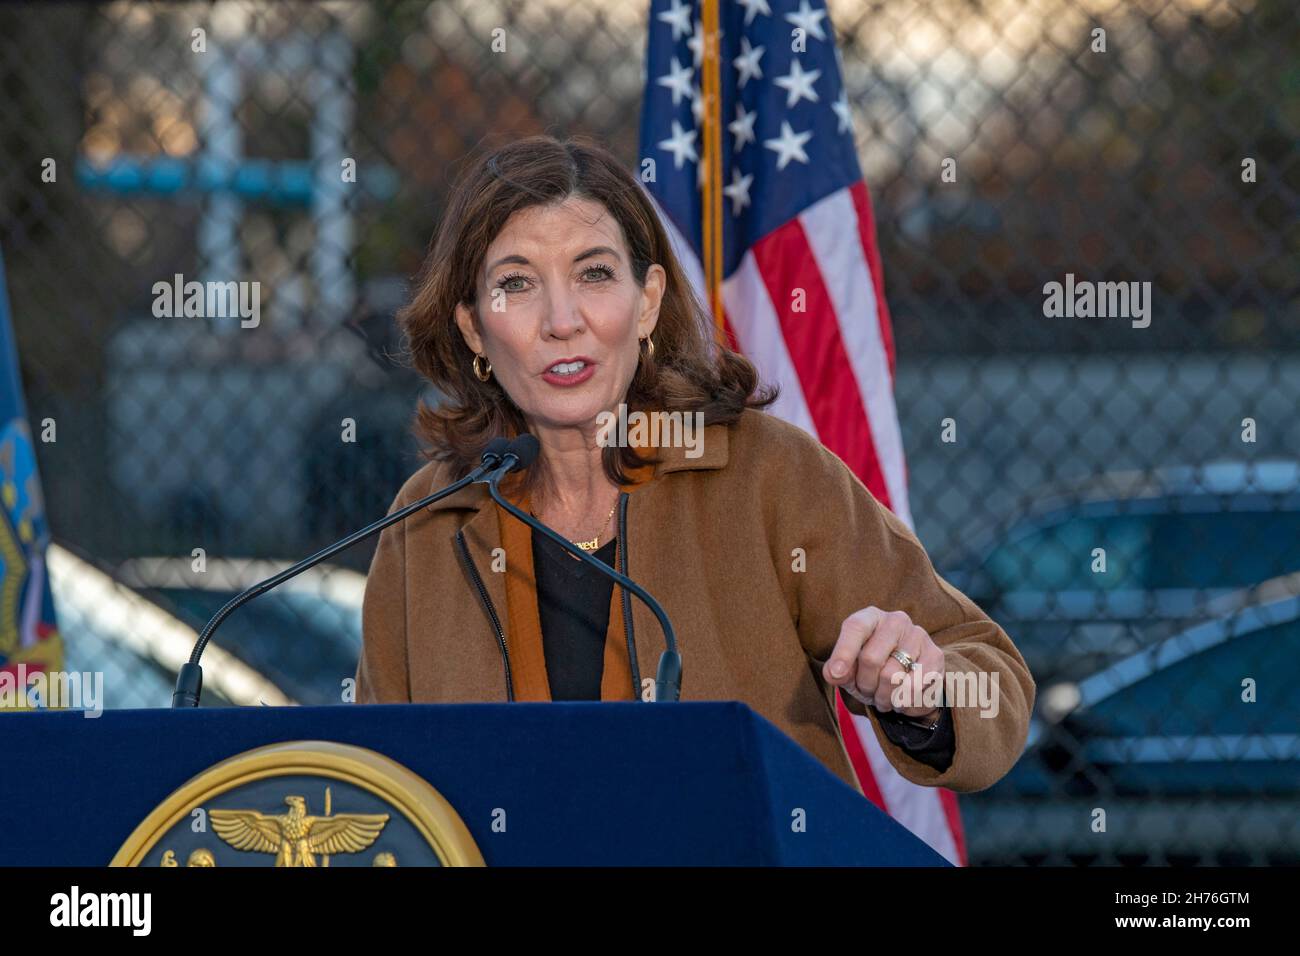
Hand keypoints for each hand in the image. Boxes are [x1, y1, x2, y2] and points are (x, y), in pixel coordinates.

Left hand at [821, 606, 944, 717]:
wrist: (907, 681)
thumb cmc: (870, 671)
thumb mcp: (849, 671)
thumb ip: (837, 670)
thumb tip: (834, 673)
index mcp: (870, 617)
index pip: (855, 627)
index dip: (844, 652)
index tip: (837, 674)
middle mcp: (896, 620)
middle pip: (871, 658)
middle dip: (865, 684)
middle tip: (868, 691)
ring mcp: (918, 635)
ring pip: (892, 677)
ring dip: (884, 697)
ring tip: (884, 697)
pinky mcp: (935, 655)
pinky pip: (913, 688)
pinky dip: (903, 702)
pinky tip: (901, 699)